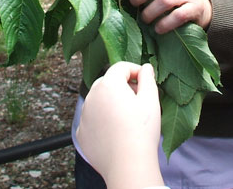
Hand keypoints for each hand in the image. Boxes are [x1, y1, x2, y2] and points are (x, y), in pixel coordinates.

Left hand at [76, 62, 163, 188]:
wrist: (128, 165)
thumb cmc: (141, 132)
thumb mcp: (150, 101)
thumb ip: (147, 79)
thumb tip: (146, 68)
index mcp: (108, 85)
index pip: (121, 67)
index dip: (135, 71)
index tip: (145, 82)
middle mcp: (91, 96)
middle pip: (108, 82)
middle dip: (122, 87)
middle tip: (139, 101)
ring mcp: (84, 115)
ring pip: (98, 101)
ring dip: (111, 103)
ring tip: (127, 119)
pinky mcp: (81, 132)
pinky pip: (92, 119)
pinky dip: (102, 121)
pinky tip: (115, 131)